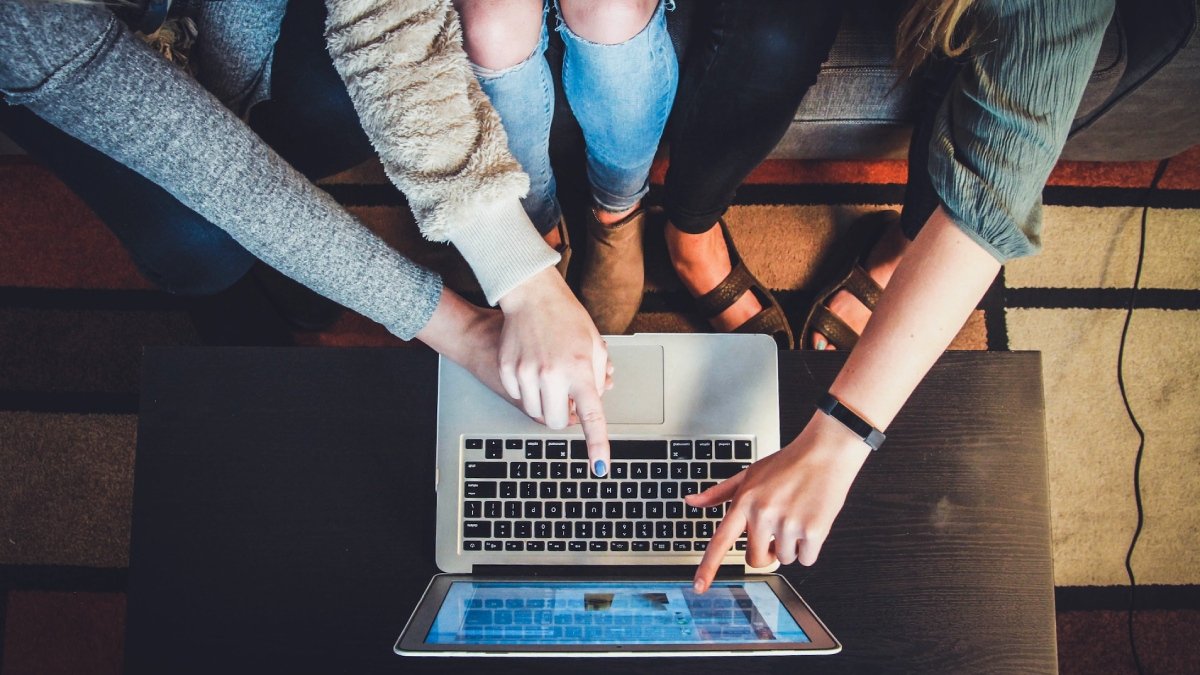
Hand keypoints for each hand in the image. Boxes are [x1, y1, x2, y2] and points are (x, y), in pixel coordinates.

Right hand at [497, 267, 611, 474]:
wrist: (531, 296)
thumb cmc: (566, 318)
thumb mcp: (594, 345)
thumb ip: (598, 377)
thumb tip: (595, 401)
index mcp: (580, 370)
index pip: (592, 416)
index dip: (597, 445)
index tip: (600, 467)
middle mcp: (552, 374)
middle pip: (556, 422)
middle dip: (562, 416)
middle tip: (566, 397)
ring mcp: (526, 373)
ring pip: (535, 412)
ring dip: (545, 402)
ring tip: (550, 376)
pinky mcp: (507, 370)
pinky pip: (518, 396)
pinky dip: (527, 389)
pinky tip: (532, 366)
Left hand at [686, 411, 870, 592]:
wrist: (825, 453)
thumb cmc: (787, 464)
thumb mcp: (748, 474)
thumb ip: (719, 493)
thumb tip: (691, 501)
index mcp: (744, 502)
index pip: (721, 541)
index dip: (708, 567)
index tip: (699, 587)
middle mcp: (763, 514)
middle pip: (756, 559)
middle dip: (766, 552)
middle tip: (777, 531)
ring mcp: (788, 524)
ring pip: (784, 559)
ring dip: (791, 546)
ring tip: (797, 516)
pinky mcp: (813, 531)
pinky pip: (806, 559)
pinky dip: (810, 548)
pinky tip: (811, 521)